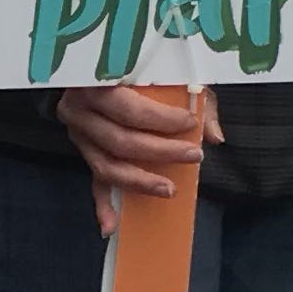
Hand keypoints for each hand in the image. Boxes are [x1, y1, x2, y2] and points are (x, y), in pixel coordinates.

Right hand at [59, 82, 218, 236]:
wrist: (98, 64)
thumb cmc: (140, 67)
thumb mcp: (168, 72)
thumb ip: (194, 100)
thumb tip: (215, 137)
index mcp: (96, 83)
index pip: (131, 110)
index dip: (163, 121)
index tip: (191, 125)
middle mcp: (79, 110)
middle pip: (120, 141)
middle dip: (161, 152)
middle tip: (194, 156)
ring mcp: (78, 134)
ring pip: (106, 166)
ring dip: (139, 181)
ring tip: (169, 189)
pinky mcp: (83, 151)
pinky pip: (93, 181)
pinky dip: (102, 206)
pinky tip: (110, 227)